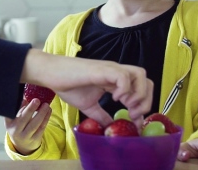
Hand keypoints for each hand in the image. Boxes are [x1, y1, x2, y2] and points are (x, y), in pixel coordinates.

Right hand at [4, 99, 51, 154]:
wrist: (23, 146)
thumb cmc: (19, 127)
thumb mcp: (15, 119)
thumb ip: (20, 108)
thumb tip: (27, 94)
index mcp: (9, 123)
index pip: (10, 114)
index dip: (15, 106)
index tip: (23, 97)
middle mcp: (15, 130)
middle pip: (23, 119)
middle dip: (30, 109)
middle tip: (37, 100)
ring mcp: (25, 136)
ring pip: (34, 124)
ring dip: (41, 113)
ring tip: (46, 105)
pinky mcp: (35, 139)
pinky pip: (41, 128)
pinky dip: (46, 118)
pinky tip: (49, 111)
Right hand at [20, 49, 152, 126]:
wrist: (51, 73)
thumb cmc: (68, 85)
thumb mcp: (89, 106)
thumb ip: (101, 116)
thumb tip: (111, 128)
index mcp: (115, 80)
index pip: (142, 87)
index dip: (143, 105)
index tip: (135, 120)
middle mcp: (117, 72)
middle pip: (147, 79)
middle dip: (146, 100)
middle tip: (133, 113)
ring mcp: (110, 69)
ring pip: (140, 74)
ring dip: (138, 93)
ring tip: (125, 105)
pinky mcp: (102, 69)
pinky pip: (123, 76)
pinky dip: (124, 89)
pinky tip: (114, 98)